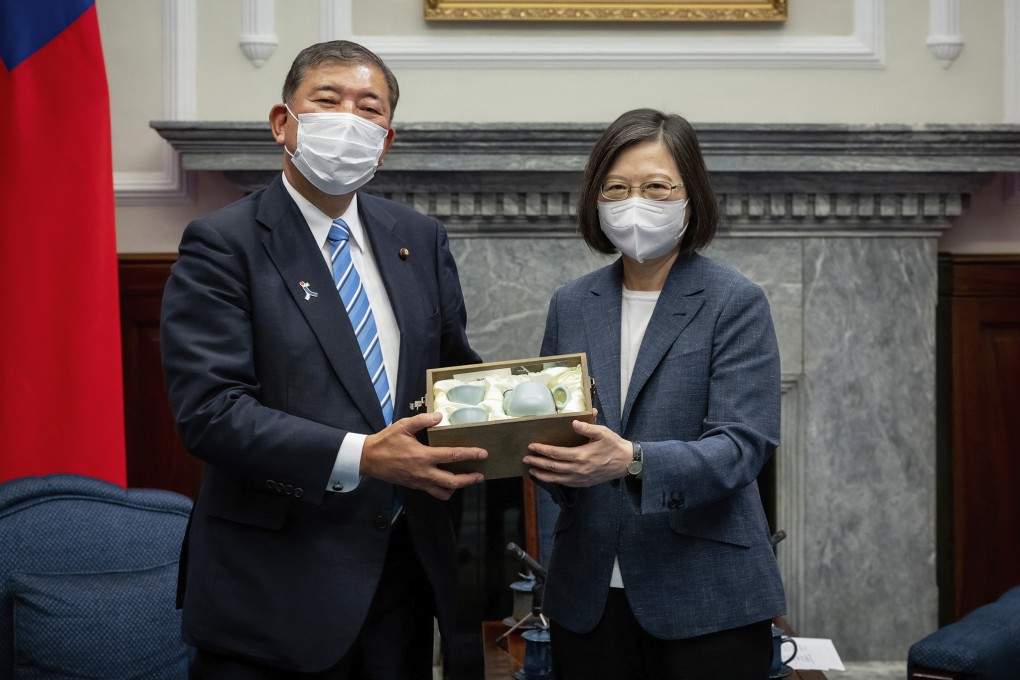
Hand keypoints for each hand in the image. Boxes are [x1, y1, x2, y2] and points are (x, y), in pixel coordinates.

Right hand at [361, 412, 486, 499]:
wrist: (368, 459)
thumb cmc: (386, 441)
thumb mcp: (403, 426)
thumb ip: (422, 420)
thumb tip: (439, 416)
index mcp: (423, 456)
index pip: (452, 456)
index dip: (470, 454)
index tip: (483, 454)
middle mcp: (423, 472)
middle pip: (452, 481)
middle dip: (468, 479)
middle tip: (480, 475)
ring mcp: (419, 482)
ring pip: (443, 492)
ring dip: (456, 487)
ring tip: (465, 480)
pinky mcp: (414, 486)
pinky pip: (433, 492)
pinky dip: (443, 489)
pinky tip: (447, 481)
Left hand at [523, 418, 630, 487]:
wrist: (627, 463)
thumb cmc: (614, 445)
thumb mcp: (602, 432)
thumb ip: (587, 427)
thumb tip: (573, 422)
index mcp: (581, 456)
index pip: (555, 454)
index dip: (542, 450)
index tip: (531, 446)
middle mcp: (578, 469)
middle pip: (552, 467)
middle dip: (537, 463)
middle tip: (526, 459)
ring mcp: (580, 478)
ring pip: (556, 479)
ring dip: (542, 475)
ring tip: (531, 471)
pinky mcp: (584, 483)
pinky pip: (565, 483)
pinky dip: (553, 481)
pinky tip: (548, 477)